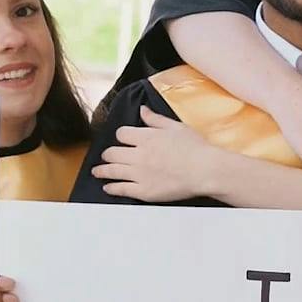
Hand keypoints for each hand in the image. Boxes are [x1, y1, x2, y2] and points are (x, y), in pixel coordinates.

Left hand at [91, 108, 216, 200]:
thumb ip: (155, 119)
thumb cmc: (195, 148)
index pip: (122, 134)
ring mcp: (139, 174)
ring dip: (102, 171)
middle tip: (106, 156)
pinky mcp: (143, 191)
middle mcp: (138, 155)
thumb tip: (142, 111)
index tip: (122, 140)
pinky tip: (108, 187)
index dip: (121, 136)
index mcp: (146, 137)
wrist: (205, 170)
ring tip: (97, 172)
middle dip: (108, 154)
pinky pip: (121, 189)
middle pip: (112, 153)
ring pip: (112, 171)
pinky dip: (111, 188)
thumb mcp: (176, 127)